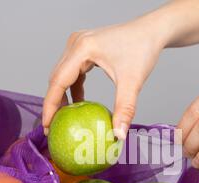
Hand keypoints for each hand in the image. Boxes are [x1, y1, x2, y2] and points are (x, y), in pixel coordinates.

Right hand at [42, 21, 165, 138]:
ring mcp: (78, 44)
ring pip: (62, 75)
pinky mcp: (84, 48)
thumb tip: (118, 135)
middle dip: (54, 104)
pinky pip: (72, 72)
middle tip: (53, 127)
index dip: (50, 106)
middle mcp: (76, 44)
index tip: (47, 126)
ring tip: (64, 118)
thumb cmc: (143, 50)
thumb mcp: (133, 82)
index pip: (58, 82)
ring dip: (63, 97)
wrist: (151, 31)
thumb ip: (124, 109)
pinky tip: (79, 103)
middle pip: (56, 79)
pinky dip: (73, 88)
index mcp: (82, 49)